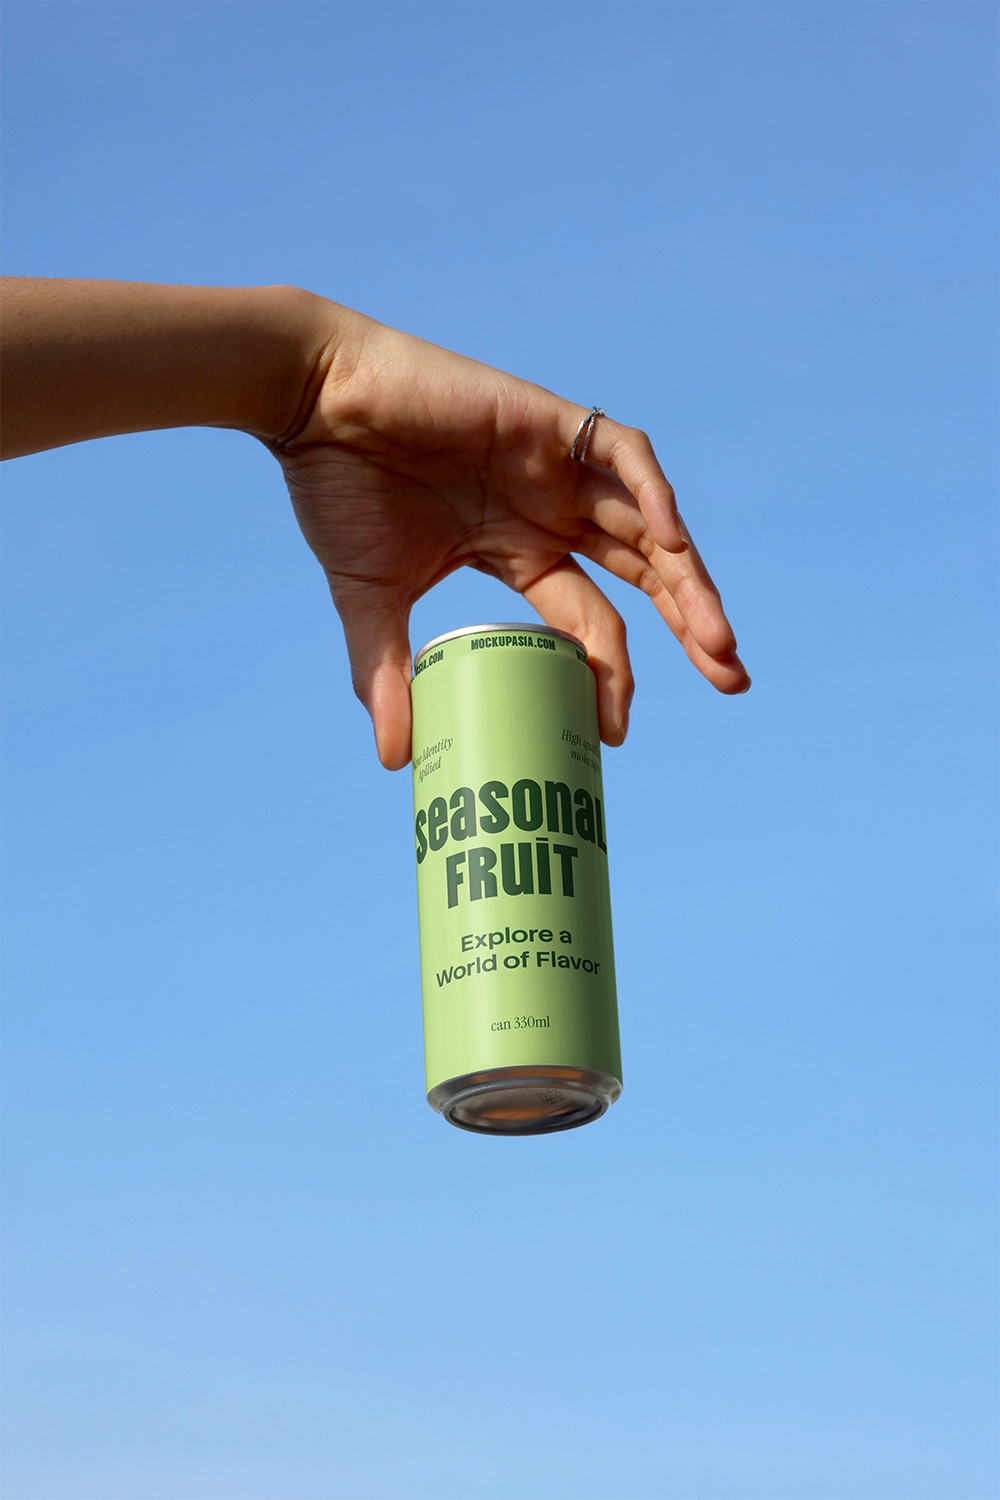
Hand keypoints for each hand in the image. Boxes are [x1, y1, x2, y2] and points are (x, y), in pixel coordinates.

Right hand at [275, 303, 749, 769]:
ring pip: (649, 525)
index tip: (617, 733)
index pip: (588, 621)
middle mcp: (550, 512)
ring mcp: (555, 467)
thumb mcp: (371, 601)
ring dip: (689, 578)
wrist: (313, 405)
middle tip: (731, 680)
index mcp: (518, 552)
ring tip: (719, 640)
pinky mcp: (549, 421)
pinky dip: (654, 493)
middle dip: (691, 626)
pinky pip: (624, 453)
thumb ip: (387, 676)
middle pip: (644, 574)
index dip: (611, 673)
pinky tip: (672, 543)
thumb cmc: (337, 492)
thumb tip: (393, 763)